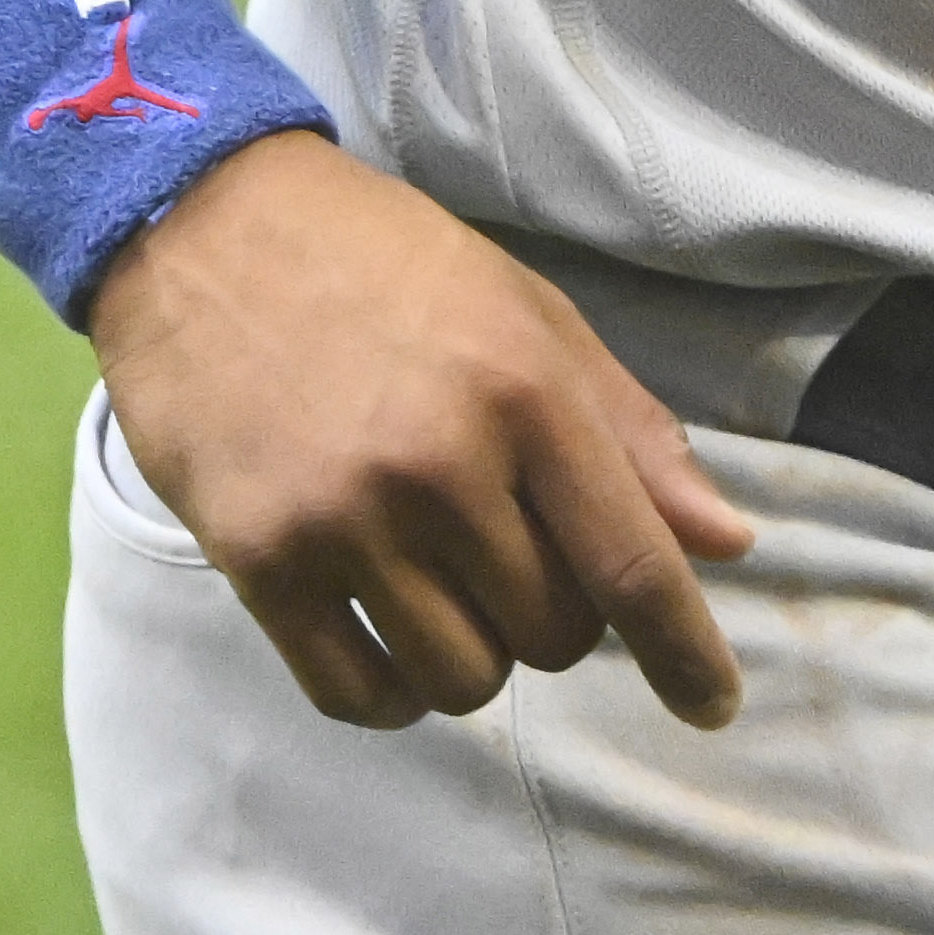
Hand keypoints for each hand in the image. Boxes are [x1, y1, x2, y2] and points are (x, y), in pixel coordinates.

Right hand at [84, 131, 757, 730]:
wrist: (206, 228)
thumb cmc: (387, 266)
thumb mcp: (529, 315)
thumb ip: (631, 433)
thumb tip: (727, 542)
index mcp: (525, 390)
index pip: (631, 562)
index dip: (684, 652)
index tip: (714, 707)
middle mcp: (440, 465)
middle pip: (552, 633)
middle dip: (558, 616)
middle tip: (515, 550)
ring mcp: (343, 520)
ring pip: (463, 677)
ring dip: (476, 655)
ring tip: (446, 581)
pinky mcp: (258, 562)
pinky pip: (356, 696)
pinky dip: (393, 693)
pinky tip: (391, 636)